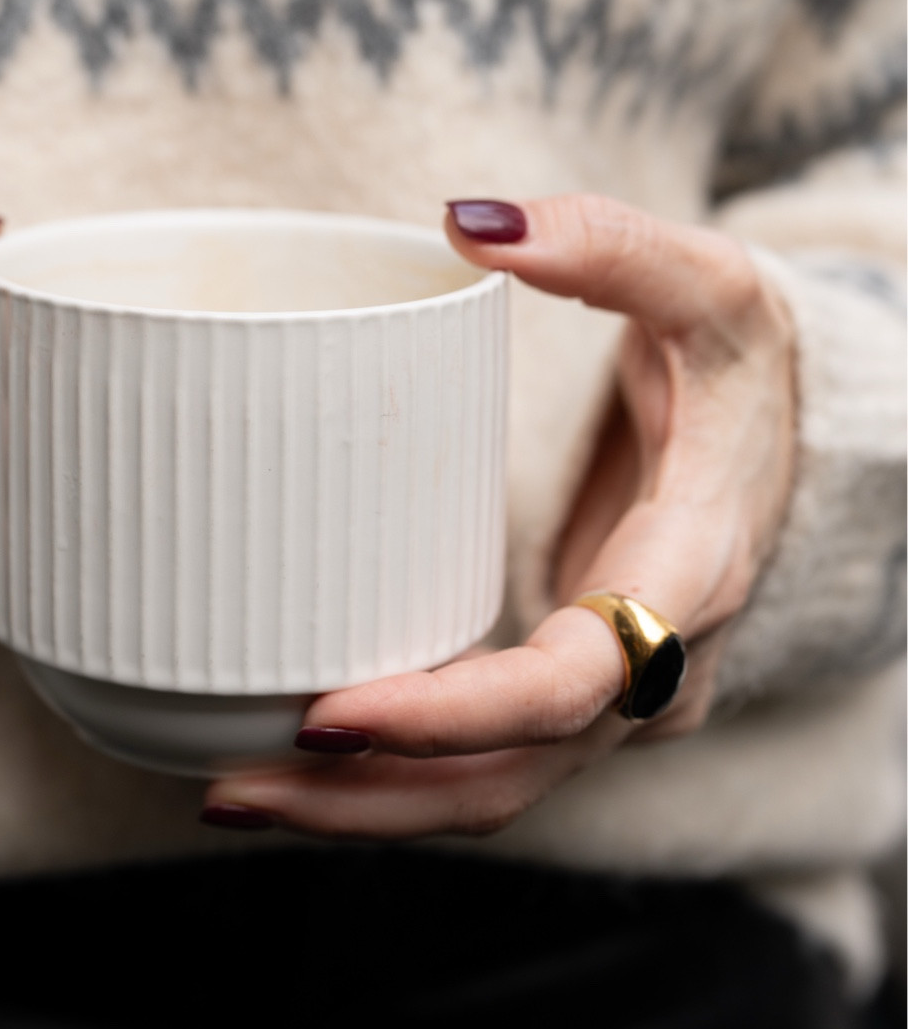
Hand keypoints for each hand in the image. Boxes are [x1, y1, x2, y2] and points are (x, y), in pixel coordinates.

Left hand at [203, 194, 797, 837]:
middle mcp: (654, 669)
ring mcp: (617, 698)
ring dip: (363, 807)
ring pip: (490, 792)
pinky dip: (394, 774)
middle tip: (228, 786)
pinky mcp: (573, 692)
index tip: (327, 715)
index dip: (448, 717)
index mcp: (687, 581)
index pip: (564, 687)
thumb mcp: (709, 284)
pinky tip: (297, 755)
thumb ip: (605, 246)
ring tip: (227, 789)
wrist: (801, 438)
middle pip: (508, 779)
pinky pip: (486, 761)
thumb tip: (471, 221)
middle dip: (368, 799)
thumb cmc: (747, 362)